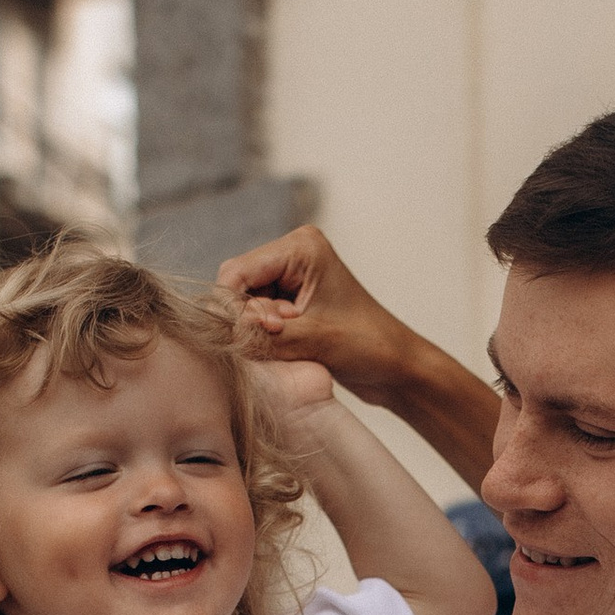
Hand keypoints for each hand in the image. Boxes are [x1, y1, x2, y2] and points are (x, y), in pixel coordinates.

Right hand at [218, 226, 412, 405]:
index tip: (257, 336)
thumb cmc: (366, 346)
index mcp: (300, 247)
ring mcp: (291, 275)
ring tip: (291, 345)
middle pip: (237, 285)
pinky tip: (288, 347)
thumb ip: (259, 333)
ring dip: (256, 330)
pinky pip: (256, 315)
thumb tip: (219, 332)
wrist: (396, 367)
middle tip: (281, 342)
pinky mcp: (291, 297)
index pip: (236, 272)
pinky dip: (263, 335)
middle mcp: (292, 252)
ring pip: (243, 303)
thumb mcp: (309, 339)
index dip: (234, 308)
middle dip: (247, 318)